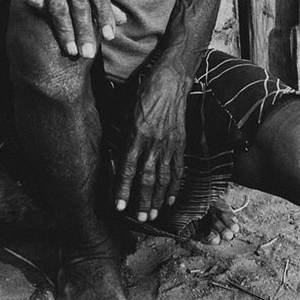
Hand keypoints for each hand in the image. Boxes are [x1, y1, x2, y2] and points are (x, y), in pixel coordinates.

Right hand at [15, 0, 124, 59]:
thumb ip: (101, 2)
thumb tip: (123, 20)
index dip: (105, 14)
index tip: (109, 37)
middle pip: (79, 2)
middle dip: (85, 30)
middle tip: (89, 53)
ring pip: (58, 5)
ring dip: (65, 30)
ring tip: (71, 51)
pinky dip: (38, 7)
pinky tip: (43, 25)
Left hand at [115, 67, 188, 221]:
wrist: (171, 81)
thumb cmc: (145, 93)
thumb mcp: (127, 112)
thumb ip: (124, 136)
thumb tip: (118, 156)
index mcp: (136, 135)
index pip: (128, 169)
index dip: (123, 190)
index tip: (119, 207)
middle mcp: (152, 143)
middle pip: (147, 179)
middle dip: (142, 201)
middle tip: (140, 218)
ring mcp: (169, 145)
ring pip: (163, 178)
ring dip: (157, 198)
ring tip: (153, 214)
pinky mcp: (180, 143)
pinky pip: (178, 168)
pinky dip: (174, 185)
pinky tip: (170, 198)